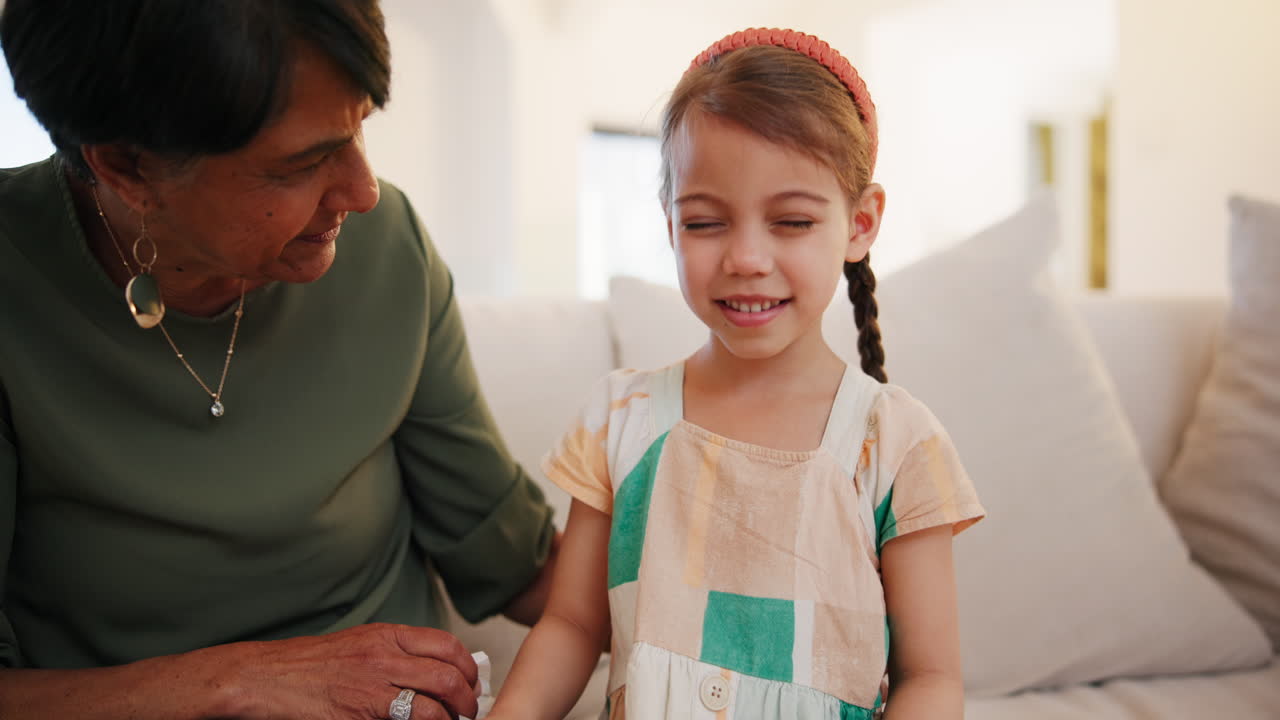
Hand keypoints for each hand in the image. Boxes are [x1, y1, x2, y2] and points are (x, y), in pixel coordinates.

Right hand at [228, 622, 480, 719]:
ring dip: (456, 712)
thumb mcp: (356, 646)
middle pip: (450, 669)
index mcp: (385, 635)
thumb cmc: (306, 666)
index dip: (467, 665)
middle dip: (468, 693)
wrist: (265, 677)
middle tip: (469, 709)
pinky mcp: (363, 707)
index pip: (445, 643)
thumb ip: (390, 654)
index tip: (471, 682)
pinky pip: (415, 716)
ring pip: (440, 692)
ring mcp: (375, 680)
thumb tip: (426, 672)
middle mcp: (385, 653)